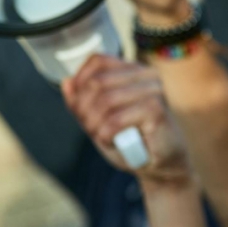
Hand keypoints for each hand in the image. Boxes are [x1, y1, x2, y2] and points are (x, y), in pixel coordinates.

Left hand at [62, 55, 189, 182]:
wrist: (161, 164)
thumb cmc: (131, 141)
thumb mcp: (99, 118)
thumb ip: (82, 100)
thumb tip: (67, 82)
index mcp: (133, 70)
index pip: (98, 62)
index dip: (80, 83)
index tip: (79, 106)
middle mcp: (146, 75)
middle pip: (97, 82)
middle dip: (84, 110)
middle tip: (91, 128)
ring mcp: (153, 90)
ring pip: (105, 101)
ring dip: (95, 125)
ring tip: (102, 136)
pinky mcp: (156, 110)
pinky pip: (115, 120)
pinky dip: (106, 135)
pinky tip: (112, 141)